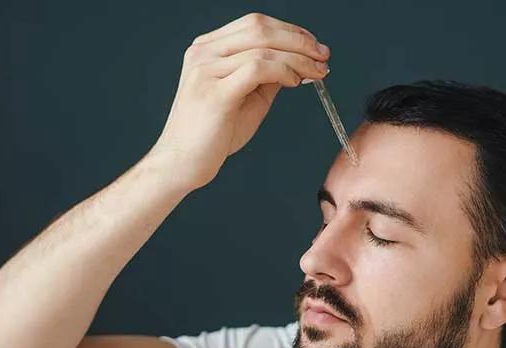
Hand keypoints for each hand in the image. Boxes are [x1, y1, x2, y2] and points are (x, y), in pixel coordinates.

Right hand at [150, 12, 329, 190]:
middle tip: (323, 55)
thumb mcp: (247, 97)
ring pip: (263, 48)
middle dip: (299, 40)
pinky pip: (257, 69)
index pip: (254, 25)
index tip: (314, 46)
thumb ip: (266, 77)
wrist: (182, 164)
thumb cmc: (213, 135)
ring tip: (317, 72)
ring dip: (298, 58)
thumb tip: (297, 63)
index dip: (290, 31)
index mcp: (207, 49)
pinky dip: (284, 71)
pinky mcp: (215, 92)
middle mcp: (203, 53)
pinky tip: (295, 82)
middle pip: (260, 28)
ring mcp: (206, 70)